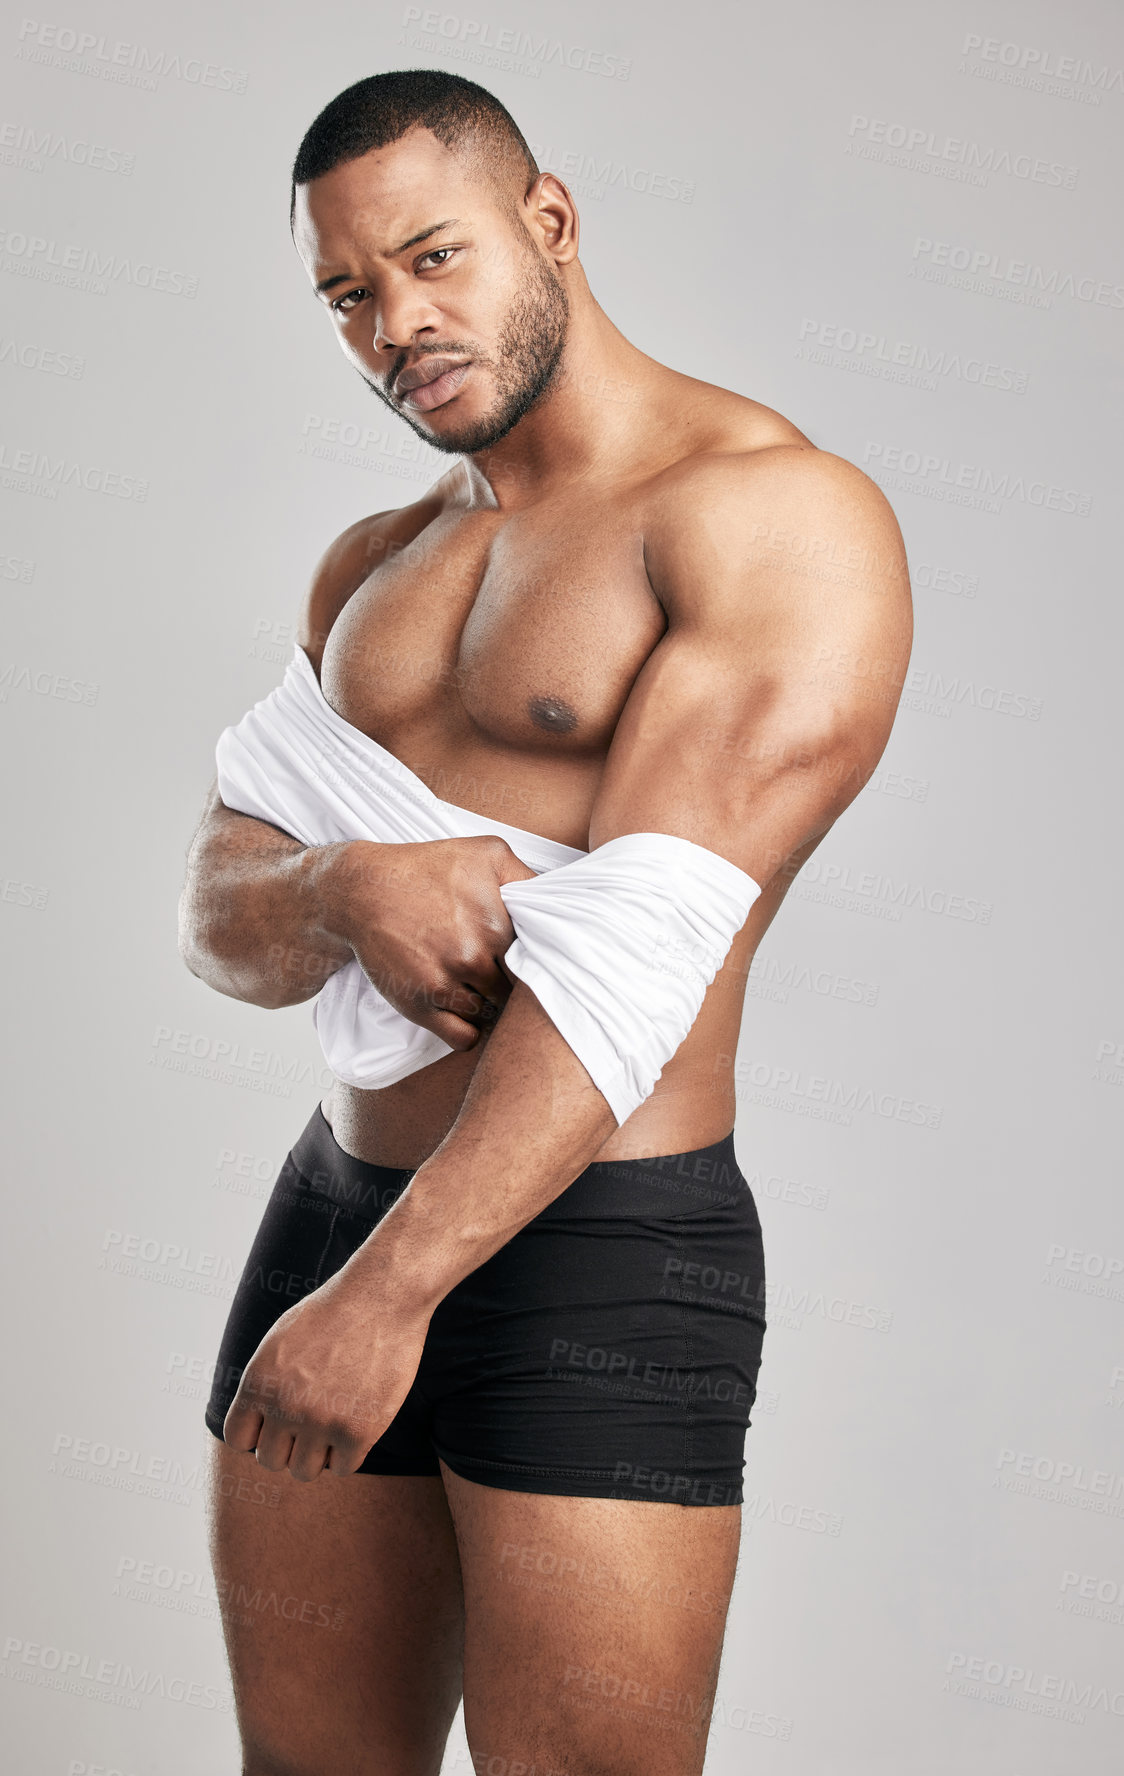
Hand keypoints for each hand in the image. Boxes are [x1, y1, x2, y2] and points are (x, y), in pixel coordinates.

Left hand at [221, 1267, 430, 1481]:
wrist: (382, 1297)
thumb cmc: (333, 1313)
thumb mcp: (279, 1339)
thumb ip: (263, 1383)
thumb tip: (255, 1423)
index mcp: (259, 1382)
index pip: (239, 1438)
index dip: (259, 1434)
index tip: (278, 1423)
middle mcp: (284, 1406)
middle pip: (270, 1461)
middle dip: (288, 1445)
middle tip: (311, 1423)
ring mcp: (321, 1422)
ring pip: (304, 1470)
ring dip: (318, 1453)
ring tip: (334, 1423)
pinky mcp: (358, 1431)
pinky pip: (342, 1468)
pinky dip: (348, 1453)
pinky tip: (357, 1424)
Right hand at [322, 834, 537, 1050]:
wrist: (362, 890)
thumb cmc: (428, 868)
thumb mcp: (488, 853)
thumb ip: (530, 877)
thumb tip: (561, 904)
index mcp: (499, 921)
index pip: (542, 958)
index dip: (540, 959)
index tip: (532, 957)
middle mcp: (474, 954)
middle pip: (518, 989)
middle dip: (516, 983)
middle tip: (504, 973)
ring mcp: (446, 983)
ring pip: (493, 1015)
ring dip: (491, 1007)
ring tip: (479, 987)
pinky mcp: (420, 1006)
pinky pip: (463, 1038)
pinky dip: (469, 1031)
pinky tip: (466, 1012)